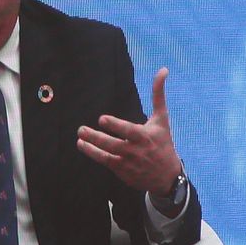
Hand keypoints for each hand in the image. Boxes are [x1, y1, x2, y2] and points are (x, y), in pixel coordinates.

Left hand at [76, 67, 181, 200]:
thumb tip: (163, 70)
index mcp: (145, 136)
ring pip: (106, 153)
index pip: (128, 131)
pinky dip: (92, 153)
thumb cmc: (162, 142)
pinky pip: (104, 161)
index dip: (115, 125)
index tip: (102, 119)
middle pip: (113, 143)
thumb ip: (158, 95)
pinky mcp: (121, 169)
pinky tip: (82, 145)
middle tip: (82, 129)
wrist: (166, 174)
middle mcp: (136, 149)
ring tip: (80, 136)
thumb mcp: (162, 119)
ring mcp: (127, 161)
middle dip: (97, 137)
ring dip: (90, 146)